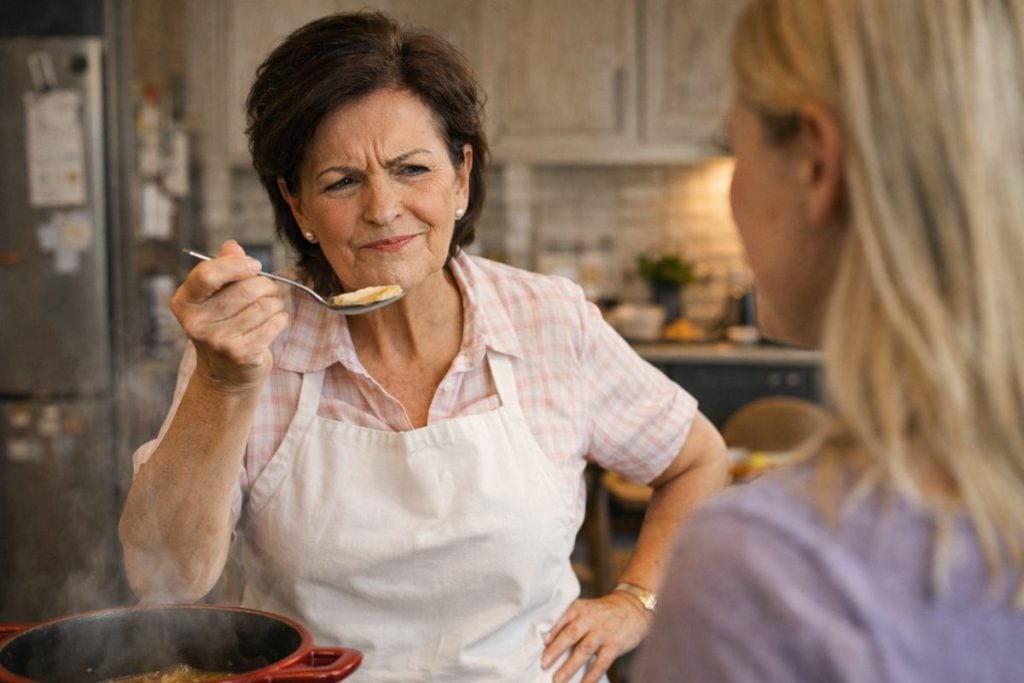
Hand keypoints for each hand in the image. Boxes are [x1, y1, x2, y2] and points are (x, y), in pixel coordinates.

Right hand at [172, 240, 288, 389]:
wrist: (225, 375)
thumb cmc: (224, 326)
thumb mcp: (216, 297)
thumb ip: (223, 268)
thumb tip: (232, 246)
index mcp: (185, 302)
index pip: (207, 274)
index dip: (237, 265)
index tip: (254, 266)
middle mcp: (197, 323)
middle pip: (245, 289)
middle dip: (266, 285)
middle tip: (268, 289)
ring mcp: (218, 342)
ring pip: (264, 305)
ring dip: (275, 302)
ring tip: (270, 308)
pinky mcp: (242, 355)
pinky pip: (275, 323)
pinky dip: (281, 318)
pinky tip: (274, 323)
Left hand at [542, 591, 652, 682]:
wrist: (633, 607)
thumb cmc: (602, 612)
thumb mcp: (585, 609)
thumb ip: (569, 621)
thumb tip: (547, 642)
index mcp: (579, 608)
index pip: (562, 620)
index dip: (551, 632)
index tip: (541, 644)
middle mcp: (590, 618)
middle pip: (570, 634)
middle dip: (555, 650)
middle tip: (543, 664)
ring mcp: (603, 632)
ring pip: (584, 650)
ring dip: (569, 666)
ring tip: (557, 679)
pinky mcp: (615, 645)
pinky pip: (601, 663)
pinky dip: (591, 675)